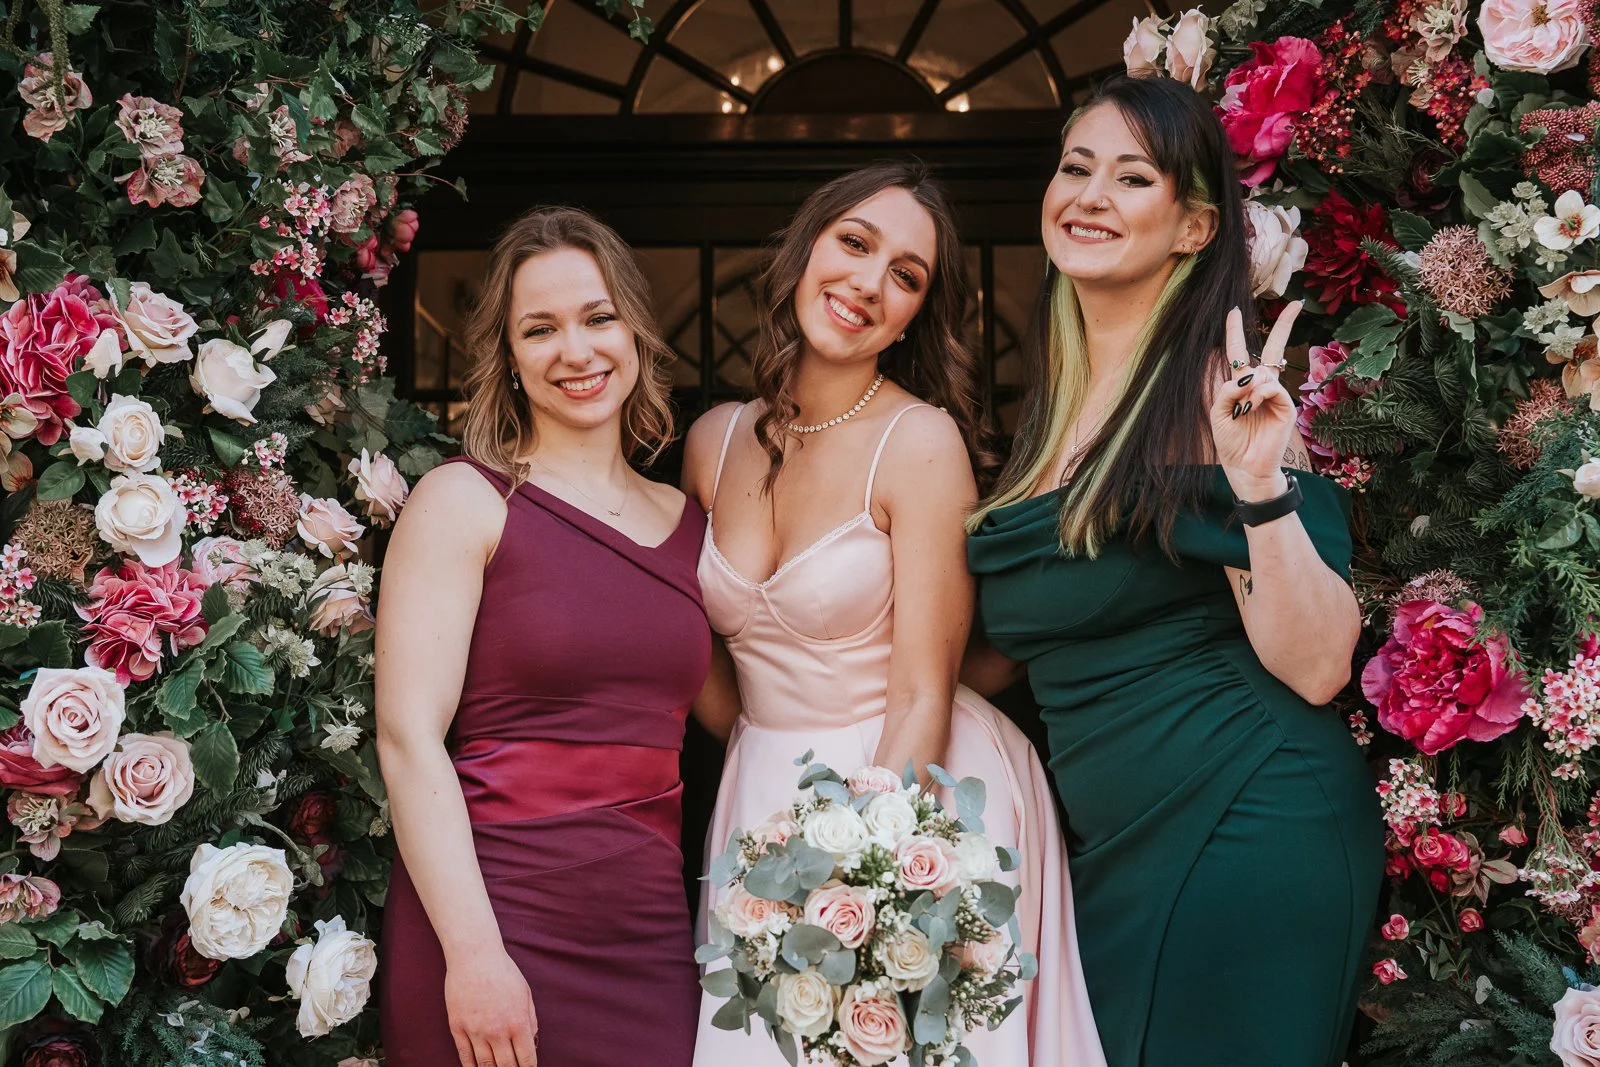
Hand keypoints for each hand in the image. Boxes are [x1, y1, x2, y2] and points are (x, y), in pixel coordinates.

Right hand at [445, 951, 538, 1066]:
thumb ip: (531, 1020)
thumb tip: (532, 1043)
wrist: (475, 956)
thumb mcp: (526, 994)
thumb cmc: (504, 972)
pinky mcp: (457, 1027)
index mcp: (518, 1022)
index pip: (526, 1059)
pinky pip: (465, 1056)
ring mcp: (475, 1030)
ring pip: (485, 1066)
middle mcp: (497, 1031)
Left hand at [1210, 301, 1300, 499]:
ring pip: (1265, 370)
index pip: (1240, 352)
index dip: (1236, 332)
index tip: (1235, 312)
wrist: (1244, 467)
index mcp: (1242, 385)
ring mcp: (1276, 394)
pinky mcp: (1286, 406)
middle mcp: (1262, 386)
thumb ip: (1225, 390)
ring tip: (1242, 408)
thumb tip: (1246, 376)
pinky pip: (1272, 387)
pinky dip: (1259, 393)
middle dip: (1284, 325)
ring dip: (1248, 385)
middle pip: (1273, 348)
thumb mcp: (1217, 412)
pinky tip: (1251, 405)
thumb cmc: (1230, 441)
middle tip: (1295, 304)